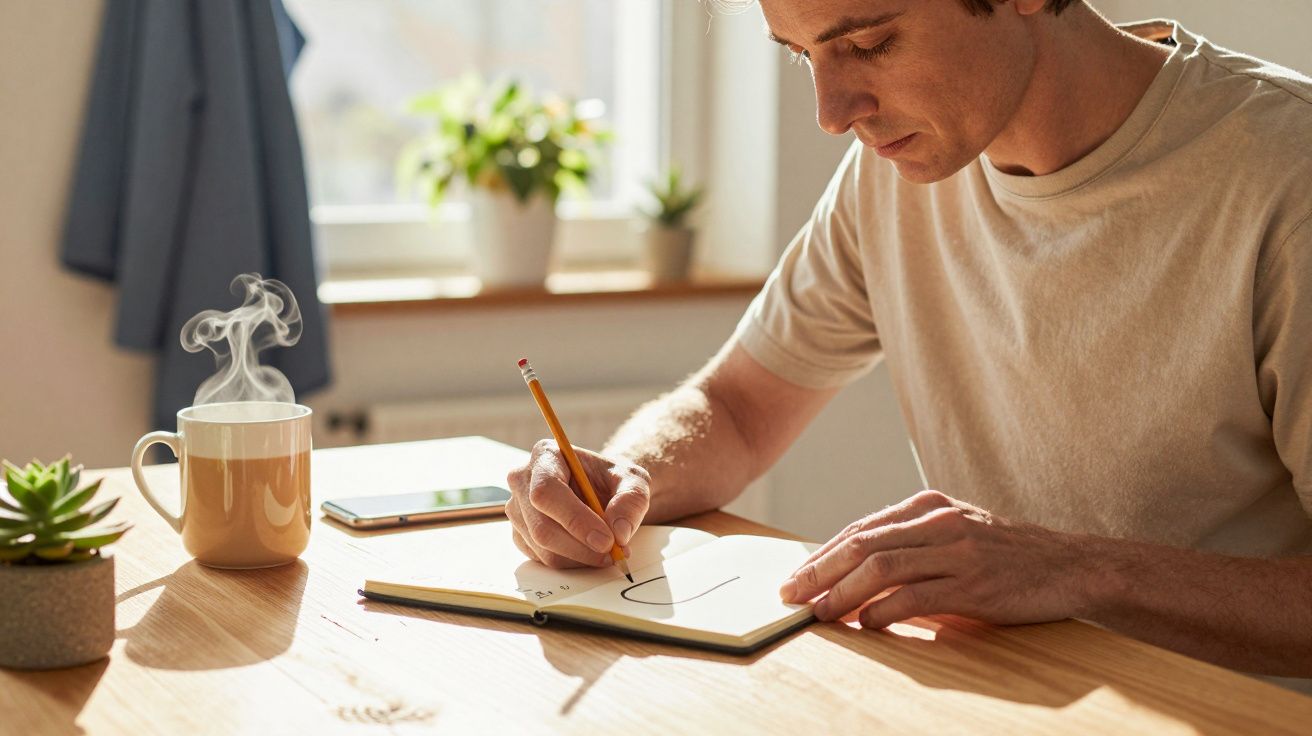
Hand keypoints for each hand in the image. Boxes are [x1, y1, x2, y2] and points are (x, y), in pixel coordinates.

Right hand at [505, 439, 650, 568]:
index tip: (606, 540)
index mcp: (545, 455)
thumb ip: (631, 500)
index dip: (575, 519)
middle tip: (614, 553)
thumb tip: (619, 533)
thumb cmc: (612, 479)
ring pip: (543, 548)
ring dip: (581, 558)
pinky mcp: (520, 534)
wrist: (601, 490)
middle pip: (542, 527)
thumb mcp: (634, 480)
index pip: (547, 491)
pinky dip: (572, 563)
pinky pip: (542, 559)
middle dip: (581, 547)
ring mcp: (518, 509)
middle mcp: (523, 480)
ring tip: (609, 552)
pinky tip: (591, 552)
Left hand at [779, 490, 1096, 628]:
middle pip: (862, 543)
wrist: (1070, 566)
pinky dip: (885, 611)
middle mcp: (937, 522)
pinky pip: (917, 596)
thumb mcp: (955, 533)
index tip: (796, 575)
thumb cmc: (1007, 555)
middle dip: (819, 570)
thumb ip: (911, 543)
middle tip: (790, 593)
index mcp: (927, 506)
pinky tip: (868, 624)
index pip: (860, 528)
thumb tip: (856, 571)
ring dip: (843, 592)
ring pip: (882, 566)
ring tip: (819, 612)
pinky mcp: (973, 582)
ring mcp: (956, 550)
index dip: (822, 553)